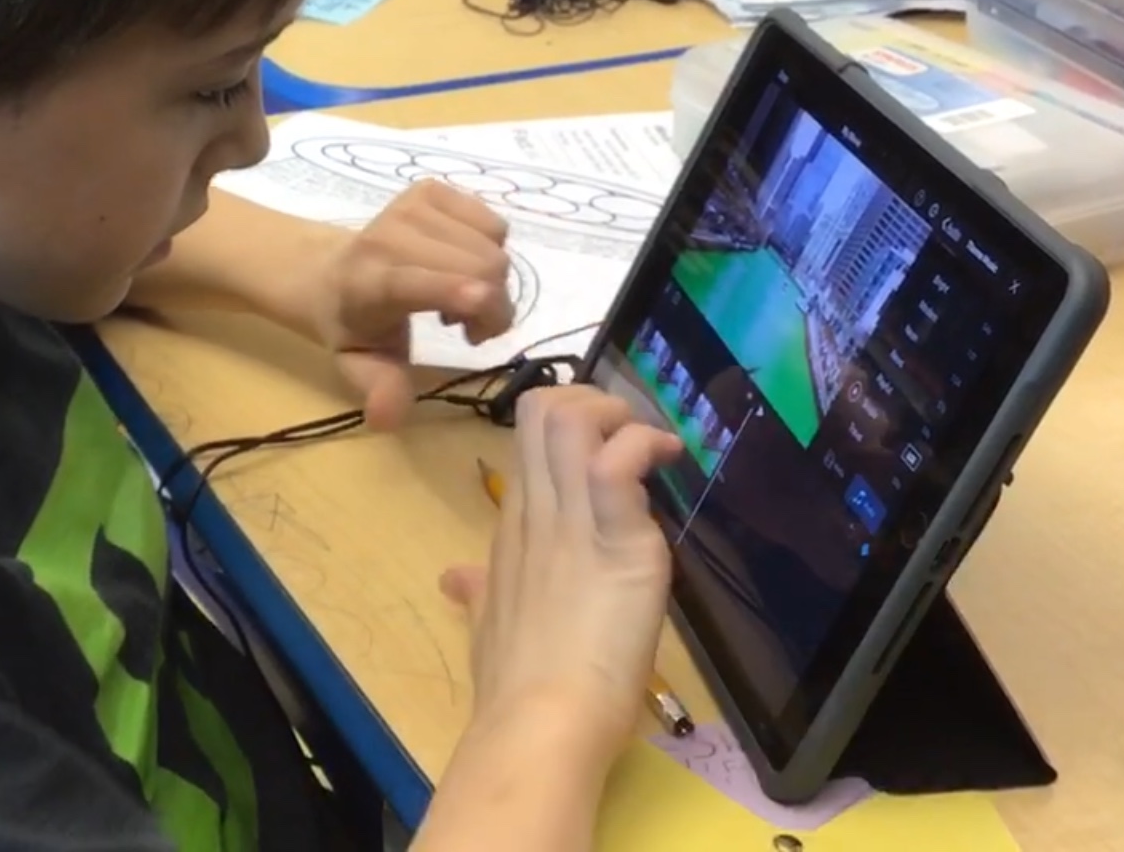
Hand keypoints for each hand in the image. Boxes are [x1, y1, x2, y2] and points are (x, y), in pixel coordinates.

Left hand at [311, 180, 514, 428]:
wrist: (329, 270)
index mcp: (369, 284)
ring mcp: (413, 205)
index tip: (481, 305)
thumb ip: (379, 388)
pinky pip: (494, 223)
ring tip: (456, 298)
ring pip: (494, 247)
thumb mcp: (361, 364)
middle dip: (491, 308)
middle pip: (480, 270)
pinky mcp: (433, 189)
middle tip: (466, 330)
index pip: (412, 283)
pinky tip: (459, 264)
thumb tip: (387, 419)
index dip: (451, 291)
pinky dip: (489, 249)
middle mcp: (389, 236)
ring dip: (491, 282)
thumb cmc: (354, 324)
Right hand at [439, 387, 681, 762]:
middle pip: (543, 409)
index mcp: (511, 527)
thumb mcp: (489, 626)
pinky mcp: (617, 537)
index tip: (607, 448)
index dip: (570, 425)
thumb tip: (456, 578)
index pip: (528, 440)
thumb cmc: (517, 686)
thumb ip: (479, 593)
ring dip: (620, 415)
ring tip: (651, 446)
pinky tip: (667, 462)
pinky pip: (619, 460)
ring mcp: (572, 519)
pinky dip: (645, 445)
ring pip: (572, 416)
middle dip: (593, 400)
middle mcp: (535, 510)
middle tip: (629, 437)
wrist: (540, 723)